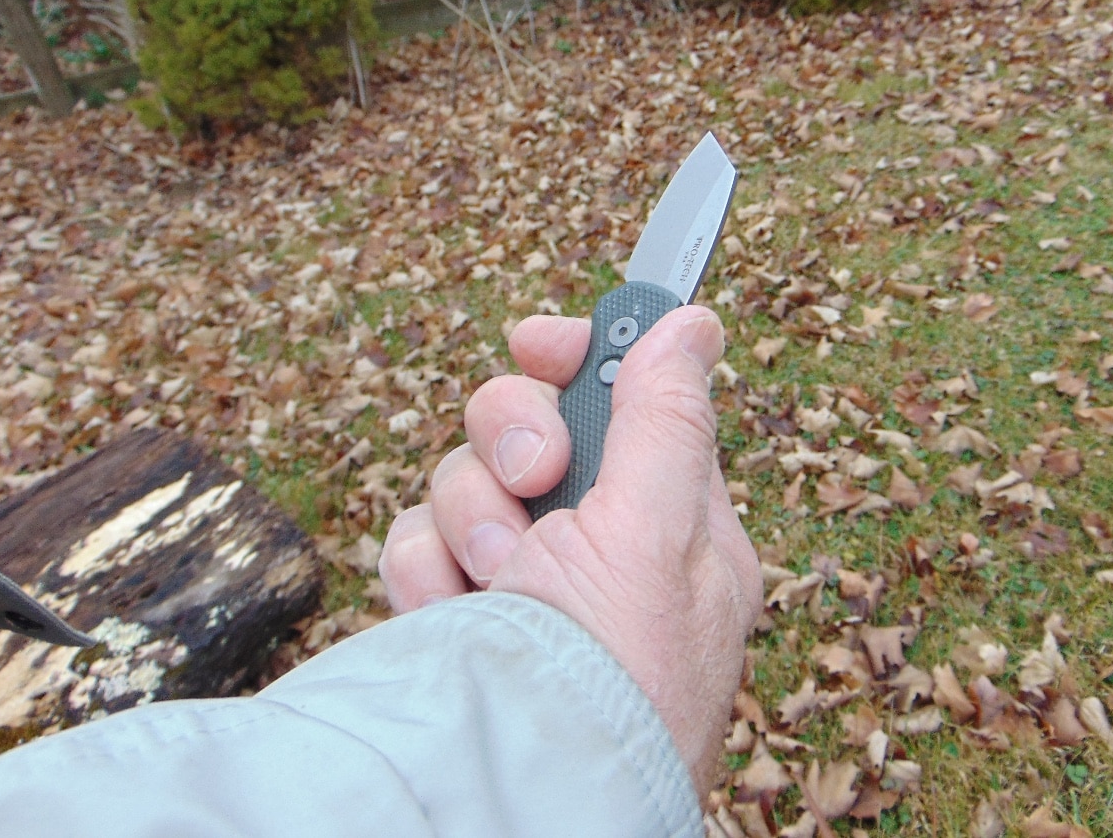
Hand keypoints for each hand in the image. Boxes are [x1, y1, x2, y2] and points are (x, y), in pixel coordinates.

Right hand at [379, 305, 761, 793]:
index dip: (580, 360)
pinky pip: (418, 539)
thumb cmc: (607, 685)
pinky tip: (449, 619)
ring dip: (470, 519)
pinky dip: (426, 574)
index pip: (630, 402)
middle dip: (515, 443)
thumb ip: (667, 421)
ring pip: (465, 477)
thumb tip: (694, 323)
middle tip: (532, 481)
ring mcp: (522, 577)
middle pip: (533, 424)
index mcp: (672, 524)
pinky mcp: (456, 608)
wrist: (509, 804)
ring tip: (497, 585)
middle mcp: (597, 545)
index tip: (539, 343)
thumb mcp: (655, 537)